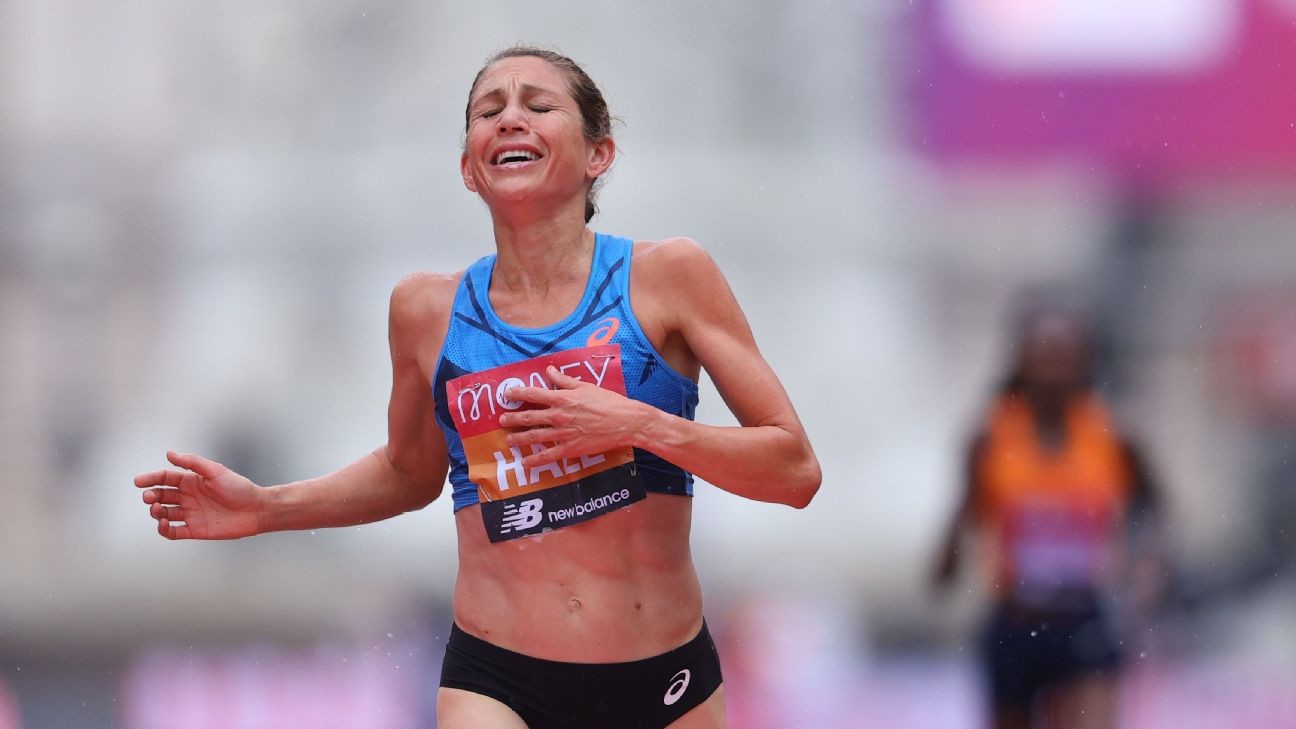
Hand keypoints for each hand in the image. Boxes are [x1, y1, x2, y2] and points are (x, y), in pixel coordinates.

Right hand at [133, 451, 262, 539]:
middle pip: (161, 496)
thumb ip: (193, 462)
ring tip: (158, 510)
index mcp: (192, 481)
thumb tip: (169, 453)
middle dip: (151, 496)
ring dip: (156, 512)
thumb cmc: (239, 488)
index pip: (165, 478)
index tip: (138, 482)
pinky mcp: (195, 529)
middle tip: (149, 497)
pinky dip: (164, 530)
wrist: (256, 510)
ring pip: (164, 513)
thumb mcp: (216, 471)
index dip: (151, 479)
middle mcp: (189, 497)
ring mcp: (191, 513)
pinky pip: (173, 532)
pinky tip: (163, 524)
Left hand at [497, 365, 649, 466]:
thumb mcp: (585, 386)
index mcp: (562, 398)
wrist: (625, 421)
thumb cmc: (608, 402)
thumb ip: (564, 380)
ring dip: (519, 438)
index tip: (507, 395)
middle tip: (502, 420)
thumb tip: (549, 371)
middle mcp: (559, 416)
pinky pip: (548, 456)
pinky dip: (535, 460)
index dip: (518, 394)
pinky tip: (526, 462)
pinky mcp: (571, 448)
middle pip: (529, 417)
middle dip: (512, 419)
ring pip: (535, 437)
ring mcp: (563, 433)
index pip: (533, 394)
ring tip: (510, 440)